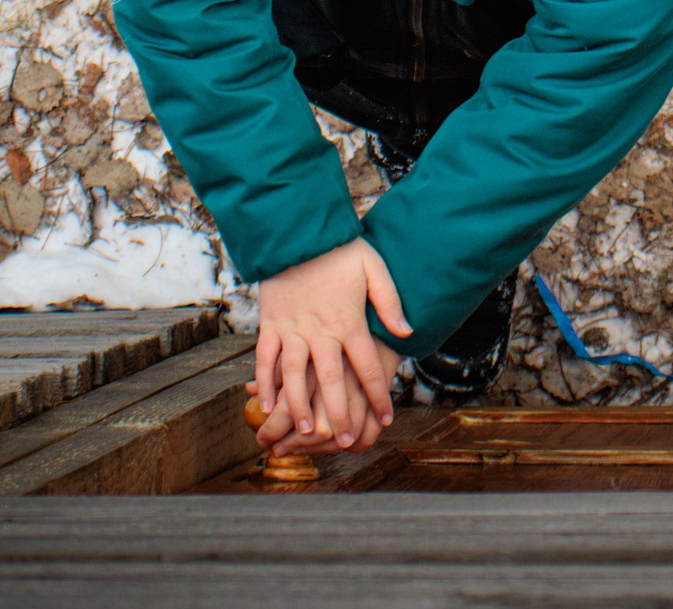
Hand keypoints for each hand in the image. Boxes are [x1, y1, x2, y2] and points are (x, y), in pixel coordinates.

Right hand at [253, 238, 409, 452]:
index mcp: (348, 321)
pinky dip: (265, 384)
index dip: (378, 395)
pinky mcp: (270, 324)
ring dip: (299, 406)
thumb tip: (407, 333)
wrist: (297, 231)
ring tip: (306, 431)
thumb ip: (390, 302)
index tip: (386, 418)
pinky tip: (267, 405)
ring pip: (294, 376)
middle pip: (330, 381)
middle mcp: (319, 331)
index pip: (366, 366)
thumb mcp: (374, 268)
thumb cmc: (339, 249)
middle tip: (344, 441)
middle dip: (338, 414)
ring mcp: (292, 329)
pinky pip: (265, 359)